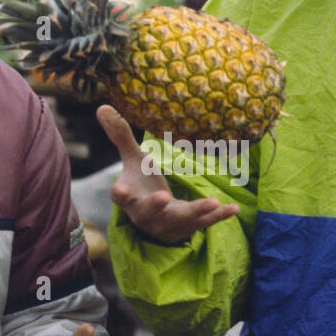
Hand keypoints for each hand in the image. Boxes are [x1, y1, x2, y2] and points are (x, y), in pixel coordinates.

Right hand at [97, 104, 239, 243]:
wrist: (153, 222)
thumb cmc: (142, 185)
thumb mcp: (133, 161)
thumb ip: (121, 136)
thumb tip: (101, 106)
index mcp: (129, 197)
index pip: (120, 197)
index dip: (120, 193)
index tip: (120, 189)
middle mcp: (145, 214)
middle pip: (149, 211)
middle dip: (156, 205)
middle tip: (163, 197)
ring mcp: (167, 223)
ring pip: (180, 218)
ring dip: (196, 210)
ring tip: (213, 201)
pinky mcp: (186, 229)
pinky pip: (203, 223)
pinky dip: (218, 217)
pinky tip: (234, 208)